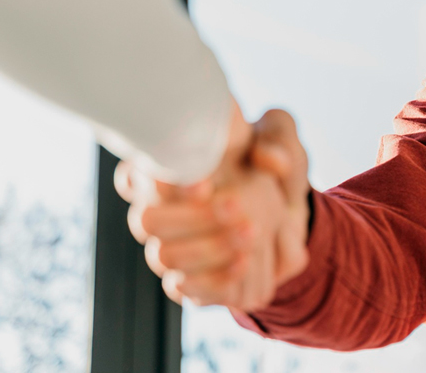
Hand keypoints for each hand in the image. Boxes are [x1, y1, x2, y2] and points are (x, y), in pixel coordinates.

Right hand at [116, 106, 311, 310]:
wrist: (291, 208)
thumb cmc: (271, 163)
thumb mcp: (282, 137)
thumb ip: (276, 137)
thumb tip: (270, 160)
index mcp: (171, 167)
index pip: (134, 176)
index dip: (160, 181)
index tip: (205, 183)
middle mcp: (161, 208)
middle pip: (145, 221)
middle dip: (192, 218)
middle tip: (237, 206)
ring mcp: (171, 245)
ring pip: (163, 257)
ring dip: (208, 249)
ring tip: (252, 233)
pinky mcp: (189, 278)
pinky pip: (183, 288)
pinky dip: (214, 279)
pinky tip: (244, 262)